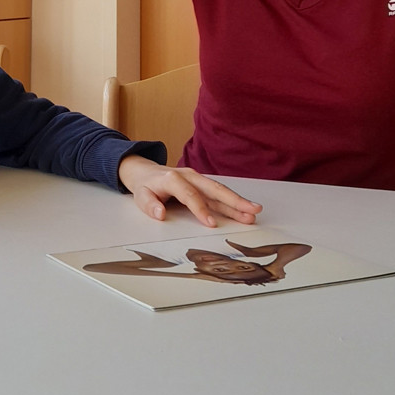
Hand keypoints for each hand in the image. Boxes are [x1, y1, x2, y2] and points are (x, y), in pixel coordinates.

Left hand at [117, 153, 261, 227]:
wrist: (144, 171)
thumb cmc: (144, 185)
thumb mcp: (140, 195)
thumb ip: (149, 205)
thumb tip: (160, 214)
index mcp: (173, 179)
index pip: (189, 195)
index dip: (200, 209)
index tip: (212, 224)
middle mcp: (189, 176)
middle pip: (213, 188)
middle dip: (233, 200)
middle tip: (251, 210)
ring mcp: (197, 180)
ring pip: (219, 191)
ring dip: (237, 201)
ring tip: (255, 212)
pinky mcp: (201, 185)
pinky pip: (218, 193)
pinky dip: (232, 201)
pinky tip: (245, 210)